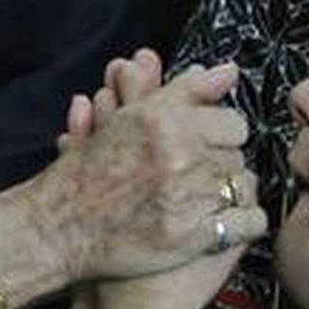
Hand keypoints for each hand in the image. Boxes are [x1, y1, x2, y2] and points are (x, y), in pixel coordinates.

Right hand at [31, 60, 253, 281]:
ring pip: (243, 188)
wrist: (60, 228)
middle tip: (195, 178)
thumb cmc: (90, 172)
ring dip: (229, 196)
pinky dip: (240, 225)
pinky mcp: (190, 236)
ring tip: (202, 201)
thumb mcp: (130, 117)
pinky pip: (248, 223)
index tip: (203, 149)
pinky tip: (219, 225)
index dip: (220, 138)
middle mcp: (176, 154)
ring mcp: (185, 196)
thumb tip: (229, 72)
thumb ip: (184, 91)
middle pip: (238, 156)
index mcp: (163, 120)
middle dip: (220, 167)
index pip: (234, 124)